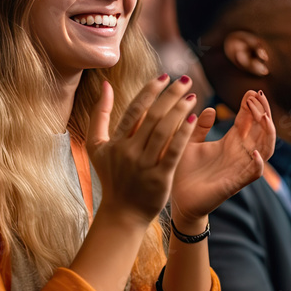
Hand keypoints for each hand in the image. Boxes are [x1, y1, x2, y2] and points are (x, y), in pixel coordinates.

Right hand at [86, 75, 198, 225]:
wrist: (122, 214)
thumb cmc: (111, 177)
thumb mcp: (96, 146)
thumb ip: (99, 115)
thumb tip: (105, 85)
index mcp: (115, 142)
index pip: (134, 110)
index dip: (150, 91)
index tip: (165, 76)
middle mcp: (129, 151)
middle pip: (152, 117)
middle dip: (170, 95)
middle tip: (185, 80)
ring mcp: (144, 165)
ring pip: (164, 131)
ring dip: (179, 110)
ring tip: (192, 96)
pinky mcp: (160, 177)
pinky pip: (174, 151)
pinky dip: (184, 133)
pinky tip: (194, 118)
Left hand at [170, 90, 275, 228]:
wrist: (177, 200)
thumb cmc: (183, 170)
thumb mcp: (189, 142)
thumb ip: (199, 126)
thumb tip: (209, 108)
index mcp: (229, 142)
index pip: (248, 120)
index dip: (253, 105)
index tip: (252, 90)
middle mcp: (239, 153)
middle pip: (261, 130)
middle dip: (263, 112)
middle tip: (258, 96)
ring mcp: (239, 168)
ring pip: (265, 148)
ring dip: (267, 132)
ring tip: (263, 117)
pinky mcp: (235, 184)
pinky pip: (254, 173)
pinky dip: (258, 163)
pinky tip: (254, 151)